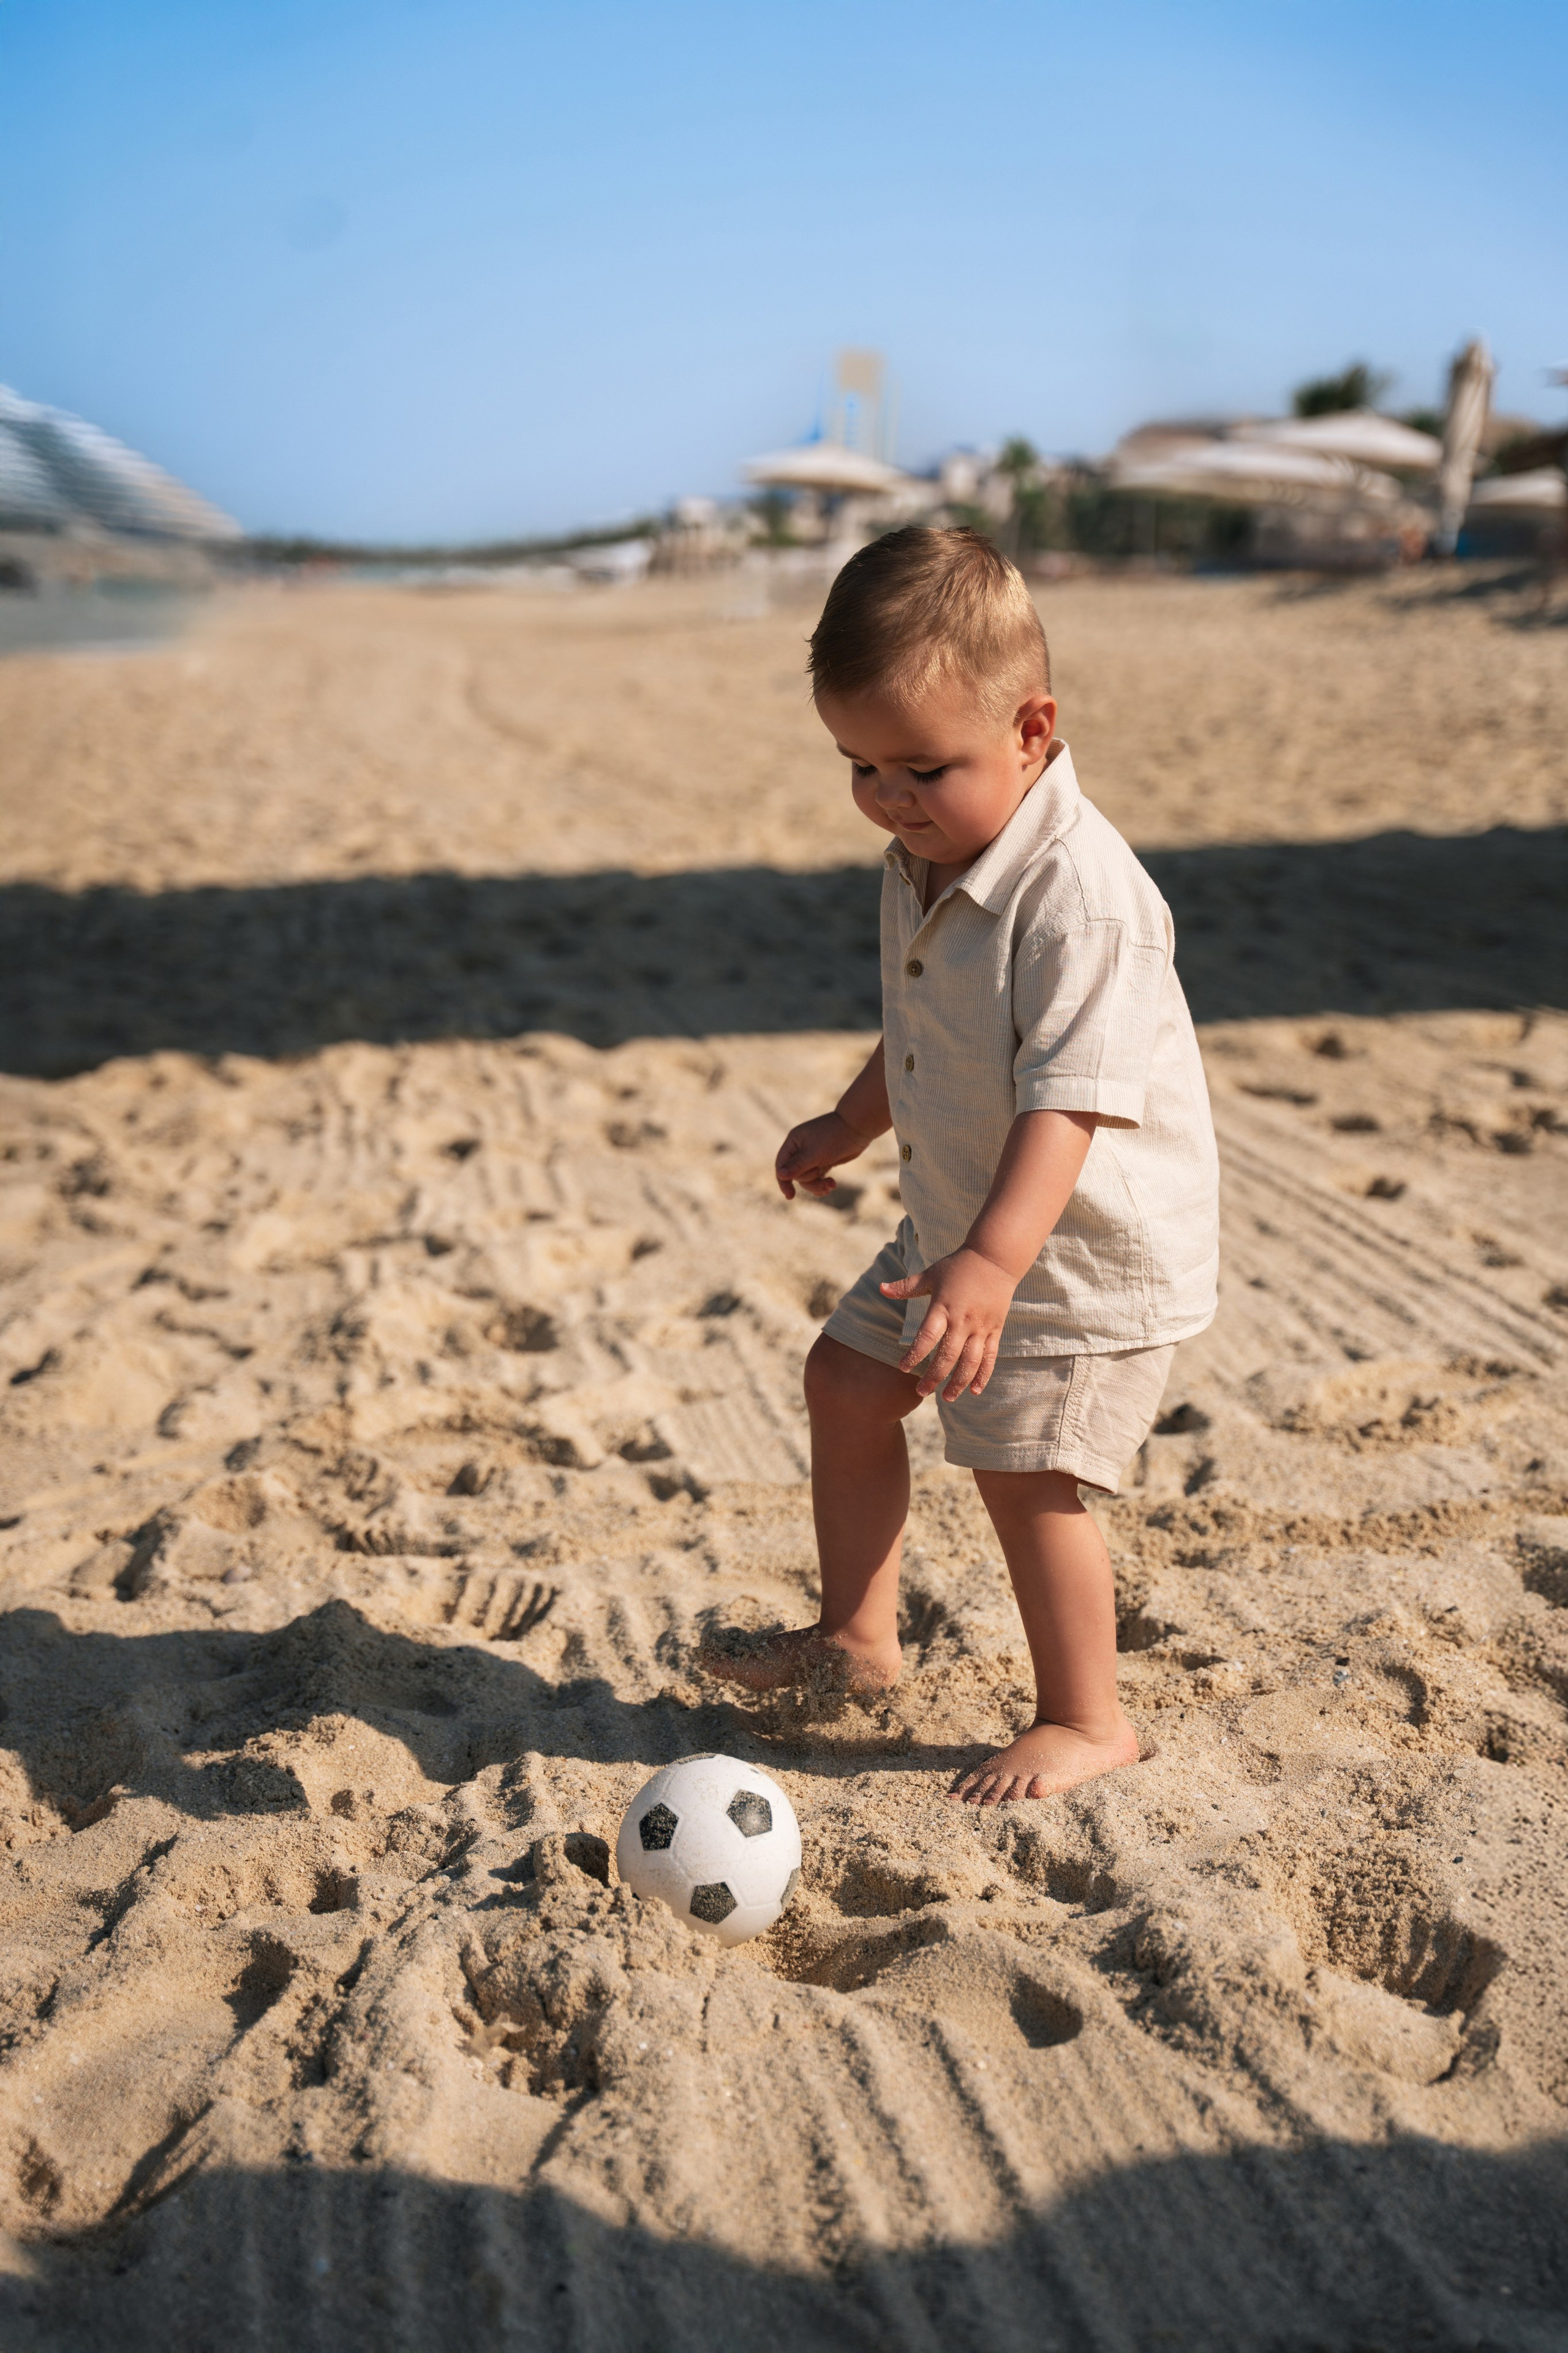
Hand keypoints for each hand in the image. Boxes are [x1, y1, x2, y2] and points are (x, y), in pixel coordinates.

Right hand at [775, 1110, 871, 1200]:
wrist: (858, 1128)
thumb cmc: (834, 1137)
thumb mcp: (814, 1153)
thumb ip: (797, 1165)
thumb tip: (780, 1175)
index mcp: (794, 1142)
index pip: (781, 1165)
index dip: (783, 1181)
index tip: (790, 1196)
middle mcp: (801, 1149)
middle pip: (796, 1175)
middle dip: (810, 1180)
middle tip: (822, 1175)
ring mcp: (812, 1156)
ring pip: (808, 1179)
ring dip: (818, 1185)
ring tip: (832, 1185)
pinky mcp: (824, 1162)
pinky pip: (818, 1178)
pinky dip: (823, 1184)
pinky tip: (832, 1185)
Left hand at [880, 1246, 1016, 1399]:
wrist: (996, 1258)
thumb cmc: (958, 1266)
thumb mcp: (931, 1274)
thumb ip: (906, 1286)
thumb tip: (880, 1288)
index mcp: (943, 1307)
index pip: (927, 1337)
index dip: (914, 1354)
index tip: (903, 1368)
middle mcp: (962, 1320)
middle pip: (948, 1356)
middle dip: (934, 1377)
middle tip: (921, 1392)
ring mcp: (981, 1327)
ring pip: (970, 1361)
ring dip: (959, 1382)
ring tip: (947, 1398)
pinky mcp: (995, 1329)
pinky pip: (990, 1357)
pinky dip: (983, 1375)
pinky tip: (974, 1391)